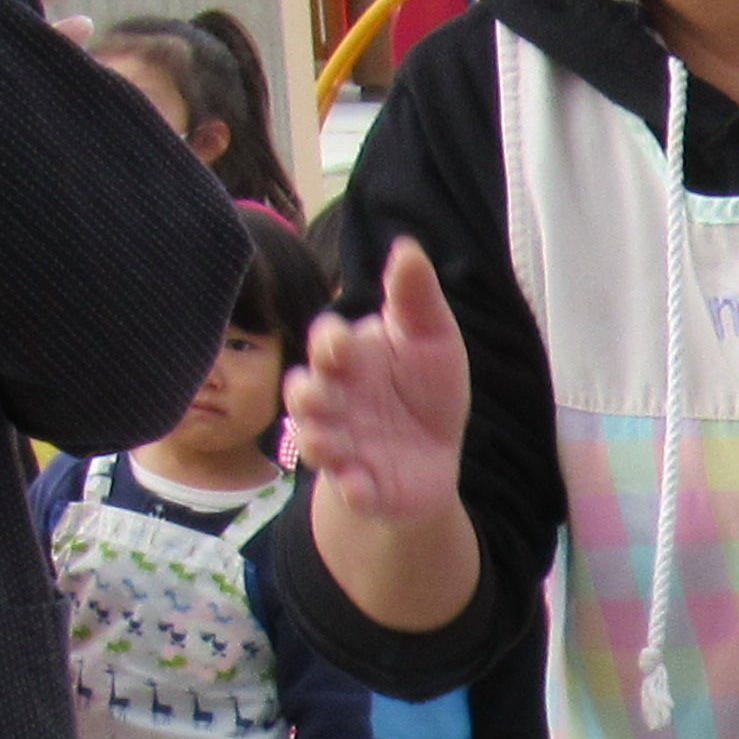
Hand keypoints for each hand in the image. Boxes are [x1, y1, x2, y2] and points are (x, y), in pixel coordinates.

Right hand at [288, 241, 472, 527]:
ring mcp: (343, 445)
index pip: (328, 343)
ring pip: (317, 443)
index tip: (342, 345)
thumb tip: (408, 247)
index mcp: (348, 358)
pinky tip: (359, 487)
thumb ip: (414, 299)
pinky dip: (353, 489)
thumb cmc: (423, 387)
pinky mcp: (363, 487)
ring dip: (319, 443)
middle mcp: (334, 400)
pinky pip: (351, 491)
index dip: (331, 343)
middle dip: (309, 394)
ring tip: (330, 445)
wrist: (433, 455)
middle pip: (306, 394)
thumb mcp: (431, 339)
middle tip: (319, 394)